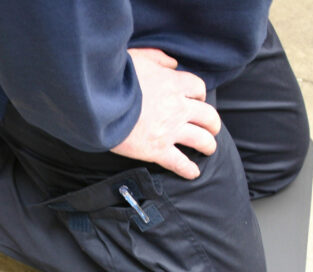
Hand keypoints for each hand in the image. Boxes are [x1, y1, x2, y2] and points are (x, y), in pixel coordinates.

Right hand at [110, 48, 220, 178]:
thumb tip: (173, 64)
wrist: (100, 101)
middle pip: (208, 116)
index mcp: (173, 84)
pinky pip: (179, 163)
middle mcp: (177, 108)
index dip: (200, 95)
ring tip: (208, 149)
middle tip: (211, 128)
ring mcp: (170, 131)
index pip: (198, 88)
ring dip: (208, 145)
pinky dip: (188, 170)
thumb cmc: (115, 78)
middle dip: (212, 123)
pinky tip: (192, 173)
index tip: (197, 100)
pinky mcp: (157, 150)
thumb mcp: (138, 57)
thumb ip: (158, 58)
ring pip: (201, 140)